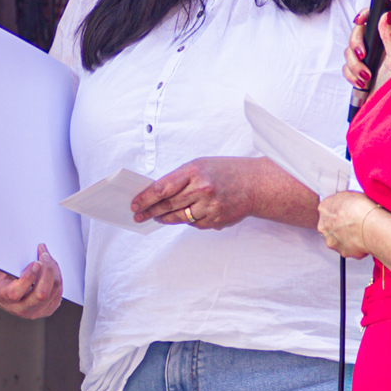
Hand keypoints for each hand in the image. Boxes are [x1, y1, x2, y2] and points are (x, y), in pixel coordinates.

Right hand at [0, 244, 63, 317]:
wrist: (1, 293)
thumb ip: (7, 260)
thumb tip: (20, 247)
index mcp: (4, 297)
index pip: (16, 292)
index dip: (28, 277)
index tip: (36, 263)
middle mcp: (20, 309)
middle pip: (41, 294)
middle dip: (47, 271)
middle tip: (44, 255)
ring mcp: (34, 311)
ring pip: (53, 292)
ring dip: (54, 271)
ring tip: (47, 258)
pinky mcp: (46, 310)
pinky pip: (58, 294)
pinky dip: (57, 278)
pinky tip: (51, 269)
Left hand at [131, 158, 263, 230]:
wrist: (255, 184)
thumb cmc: (225, 171)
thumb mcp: (200, 166)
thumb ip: (179, 178)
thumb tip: (156, 194)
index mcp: (194, 172)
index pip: (162, 188)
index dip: (145, 198)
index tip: (135, 204)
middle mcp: (201, 190)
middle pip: (167, 205)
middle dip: (150, 211)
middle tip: (139, 216)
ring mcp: (209, 207)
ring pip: (178, 217)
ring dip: (164, 218)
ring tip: (156, 217)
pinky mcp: (215, 220)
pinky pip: (193, 224)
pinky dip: (186, 220)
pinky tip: (184, 215)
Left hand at [317, 189, 376, 259]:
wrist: (370, 227)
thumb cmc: (361, 209)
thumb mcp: (350, 194)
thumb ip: (342, 199)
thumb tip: (345, 201)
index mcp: (324, 209)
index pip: (327, 209)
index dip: (338, 210)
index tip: (346, 211)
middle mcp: (324, 226)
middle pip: (330, 225)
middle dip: (340, 225)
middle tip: (353, 222)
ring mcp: (332, 241)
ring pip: (338, 238)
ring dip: (346, 236)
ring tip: (360, 231)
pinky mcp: (343, 252)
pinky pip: (348, 248)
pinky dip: (355, 245)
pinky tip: (363, 239)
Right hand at [344, 11, 390, 100]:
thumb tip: (385, 15)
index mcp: (390, 39)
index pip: (374, 18)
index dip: (364, 15)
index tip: (359, 21)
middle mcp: (378, 47)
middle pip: (356, 33)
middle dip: (356, 45)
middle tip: (363, 55)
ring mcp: (367, 59)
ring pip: (349, 51)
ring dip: (354, 65)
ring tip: (367, 77)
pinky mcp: (359, 71)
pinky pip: (346, 67)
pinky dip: (351, 76)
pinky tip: (362, 83)